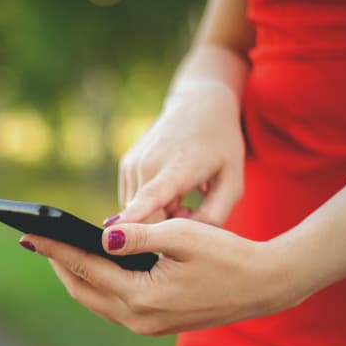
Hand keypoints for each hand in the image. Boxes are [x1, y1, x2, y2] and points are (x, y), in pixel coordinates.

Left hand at [20, 219, 306, 335]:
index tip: (29, 233)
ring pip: (94, 299)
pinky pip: (112, 304)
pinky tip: (90, 264)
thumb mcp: (182, 235)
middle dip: (57, 263)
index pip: (84, 267)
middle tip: (35, 239)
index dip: (54, 248)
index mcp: (141, 297)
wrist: (264, 285)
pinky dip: (96, 283)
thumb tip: (100, 236)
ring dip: (74, 274)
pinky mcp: (155, 324)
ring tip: (55, 249)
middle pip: (81, 288)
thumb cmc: (227, 254)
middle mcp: (138, 319)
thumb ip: (138, 235)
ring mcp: (146, 326)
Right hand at [113, 81, 244, 226]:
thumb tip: (182, 240)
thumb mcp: (232, 182)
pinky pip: (133, 202)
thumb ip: (214, 216)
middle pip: (145, 217)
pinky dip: (149, 205)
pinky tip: (169, 192)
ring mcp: (133, 164)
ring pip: (137, 211)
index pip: (151, 196)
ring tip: (183, 198)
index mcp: (179, 166)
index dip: (133, 217)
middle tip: (192, 210)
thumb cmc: (221, 146)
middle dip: (166, 227)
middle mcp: (148, 163)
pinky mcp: (126, 166)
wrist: (199, 105)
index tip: (113, 234)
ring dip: (158, 214)